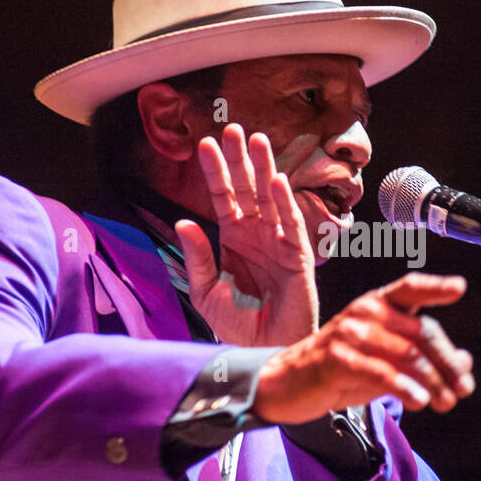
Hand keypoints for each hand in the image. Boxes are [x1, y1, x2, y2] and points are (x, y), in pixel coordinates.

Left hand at [175, 123, 318, 346]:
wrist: (265, 351)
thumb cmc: (240, 325)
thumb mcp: (207, 291)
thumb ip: (197, 257)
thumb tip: (183, 222)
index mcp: (234, 239)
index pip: (223, 196)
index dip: (215, 171)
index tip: (204, 144)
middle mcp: (257, 234)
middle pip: (248, 188)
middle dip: (240, 159)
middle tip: (232, 129)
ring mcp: (278, 242)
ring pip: (270, 198)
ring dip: (264, 169)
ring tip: (257, 140)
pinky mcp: (298, 256)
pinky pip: (291, 224)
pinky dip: (284, 202)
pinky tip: (276, 181)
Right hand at [253, 273, 475, 425]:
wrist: (286, 383)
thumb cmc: (338, 368)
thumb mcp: (385, 360)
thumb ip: (422, 357)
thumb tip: (465, 362)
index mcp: (376, 304)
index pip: (410, 288)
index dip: (435, 288)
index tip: (459, 289)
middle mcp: (365, 312)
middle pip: (422, 331)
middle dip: (447, 364)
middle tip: (462, 389)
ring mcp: (350, 333)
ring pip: (408, 355)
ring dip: (433, 382)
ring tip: (446, 402)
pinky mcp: (337, 359)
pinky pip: (382, 372)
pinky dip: (406, 388)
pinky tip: (419, 401)